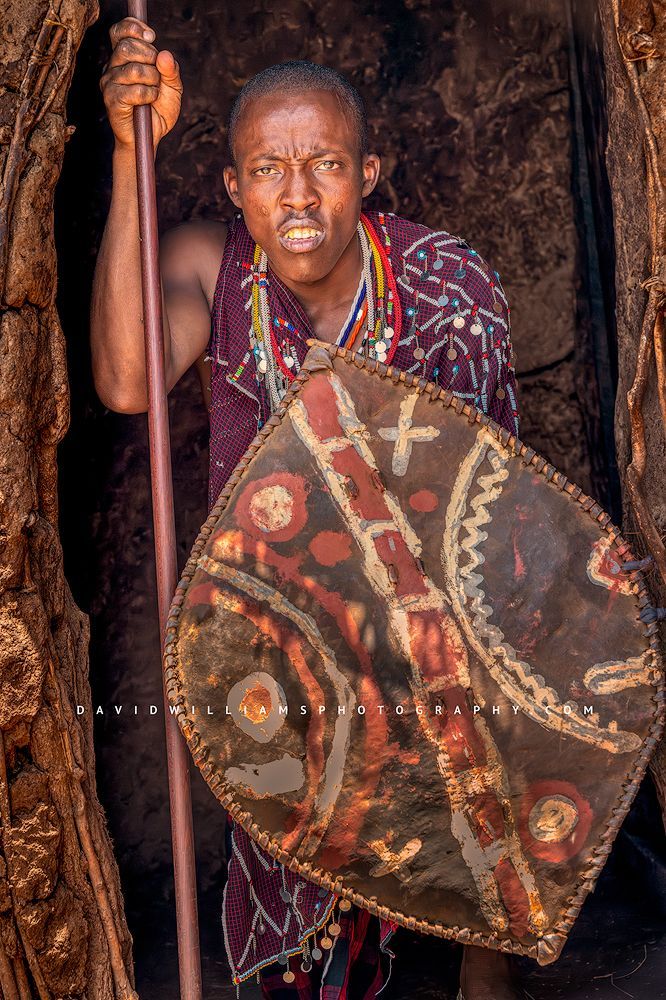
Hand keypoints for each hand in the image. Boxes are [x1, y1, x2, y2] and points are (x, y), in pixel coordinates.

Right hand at [100, 16, 182, 151]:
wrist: (150, 137)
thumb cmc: (158, 111)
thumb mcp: (173, 88)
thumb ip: (171, 70)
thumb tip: (164, 54)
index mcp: (124, 58)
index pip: (120, 31)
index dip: (134, 28)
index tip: (152, 37)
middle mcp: (112, 67)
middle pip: (127, 47)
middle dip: (150, 58)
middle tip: (157, 76)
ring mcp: (109, 83)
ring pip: (134, 69)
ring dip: (152, 80)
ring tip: (154, 92)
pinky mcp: (111, 100)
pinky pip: (134, 90)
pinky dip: (148, 95)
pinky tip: (148, 102)